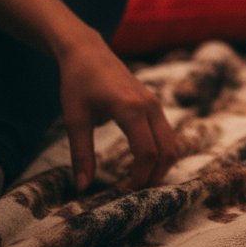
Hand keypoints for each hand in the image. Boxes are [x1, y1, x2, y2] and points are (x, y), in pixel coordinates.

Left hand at [57, 31, 178, 191]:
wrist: (88, 52)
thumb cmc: (78, 83)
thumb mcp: (74, 120)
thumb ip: (81, 154)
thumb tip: (82, 187)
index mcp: (130, 109)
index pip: (146, 152)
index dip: (138, 177)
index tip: (122, 192)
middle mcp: (149, 106)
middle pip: (167, 150)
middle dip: (154, 176)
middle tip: (134, 193)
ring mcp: (155, 104)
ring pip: (171, 142)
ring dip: (161, 165)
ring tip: (140, 182)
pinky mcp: (154, 104)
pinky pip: (166, 133)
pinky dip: (161, 152)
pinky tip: (143, 163)